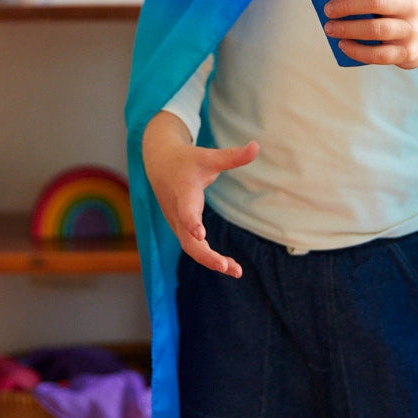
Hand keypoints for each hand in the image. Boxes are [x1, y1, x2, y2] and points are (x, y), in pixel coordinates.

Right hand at [142, 111, 258, 277]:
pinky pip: (194, 248)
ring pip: (191, 249)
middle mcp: (177, 213)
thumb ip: (232, 156)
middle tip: (225, 266)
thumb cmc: (188, 160)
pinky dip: (209, 258)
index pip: (185, 210)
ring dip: (210, 261)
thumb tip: (256, 146)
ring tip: (236, 270)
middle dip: (205, 255)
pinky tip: (229, 265)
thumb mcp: (209, 156)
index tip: (201, 235)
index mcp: (183, 193)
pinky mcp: (181, 229)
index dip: (191, 222)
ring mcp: (177, 224)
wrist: (160, 164)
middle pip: (187, 240)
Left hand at [322, 0, 417, 84]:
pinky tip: (343, 45)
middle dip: (347, 5)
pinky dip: (357, 50)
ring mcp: (411, 31)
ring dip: (348, 29)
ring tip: (330, 28)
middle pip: (375, 2)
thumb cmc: (402, 11)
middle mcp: (411, 6)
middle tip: (328, 10)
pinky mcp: (407, 53)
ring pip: (375, 29)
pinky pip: (378, 54)